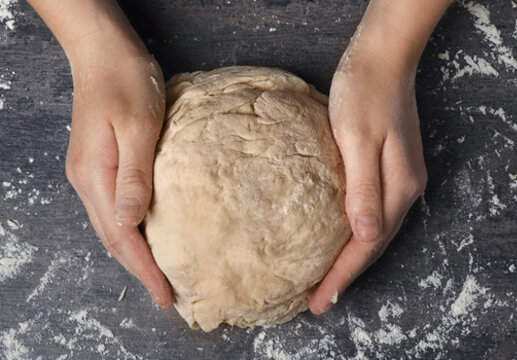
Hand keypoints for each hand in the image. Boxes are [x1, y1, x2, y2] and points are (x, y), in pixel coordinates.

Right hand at [63, 34, 172, 307]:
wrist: (105, 55)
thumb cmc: (127, 83)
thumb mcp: (139, 126)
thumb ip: (136, 175)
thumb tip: (131, 222)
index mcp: (95, 176)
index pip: (121, 237)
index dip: (145, 269)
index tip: (167, 294)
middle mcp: (88, 181)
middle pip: (113, 240)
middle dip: (140, 270)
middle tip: (169, 297)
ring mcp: (91, 173)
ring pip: (112, 227)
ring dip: (135, 254)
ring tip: (162, 276)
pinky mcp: (100, 165)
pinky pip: (115, 210)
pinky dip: (133, 231)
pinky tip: (150, 236)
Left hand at [308, 34, 427, 313]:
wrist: (385, 59)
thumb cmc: (365, 91)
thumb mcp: (359, 138)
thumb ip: (363, 188)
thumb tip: (365, 235)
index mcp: (398, 186)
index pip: (368, 243)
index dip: (343, 275)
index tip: (320, 299)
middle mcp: (407, 188)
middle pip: (376, 244)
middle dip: (348, 275)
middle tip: (318, 300)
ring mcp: (405, 179)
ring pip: (378, 231)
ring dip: (355, 258)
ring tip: (329, 279)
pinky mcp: (396, 168)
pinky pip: (378, 213)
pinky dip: (360, 234)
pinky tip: (344, 239)